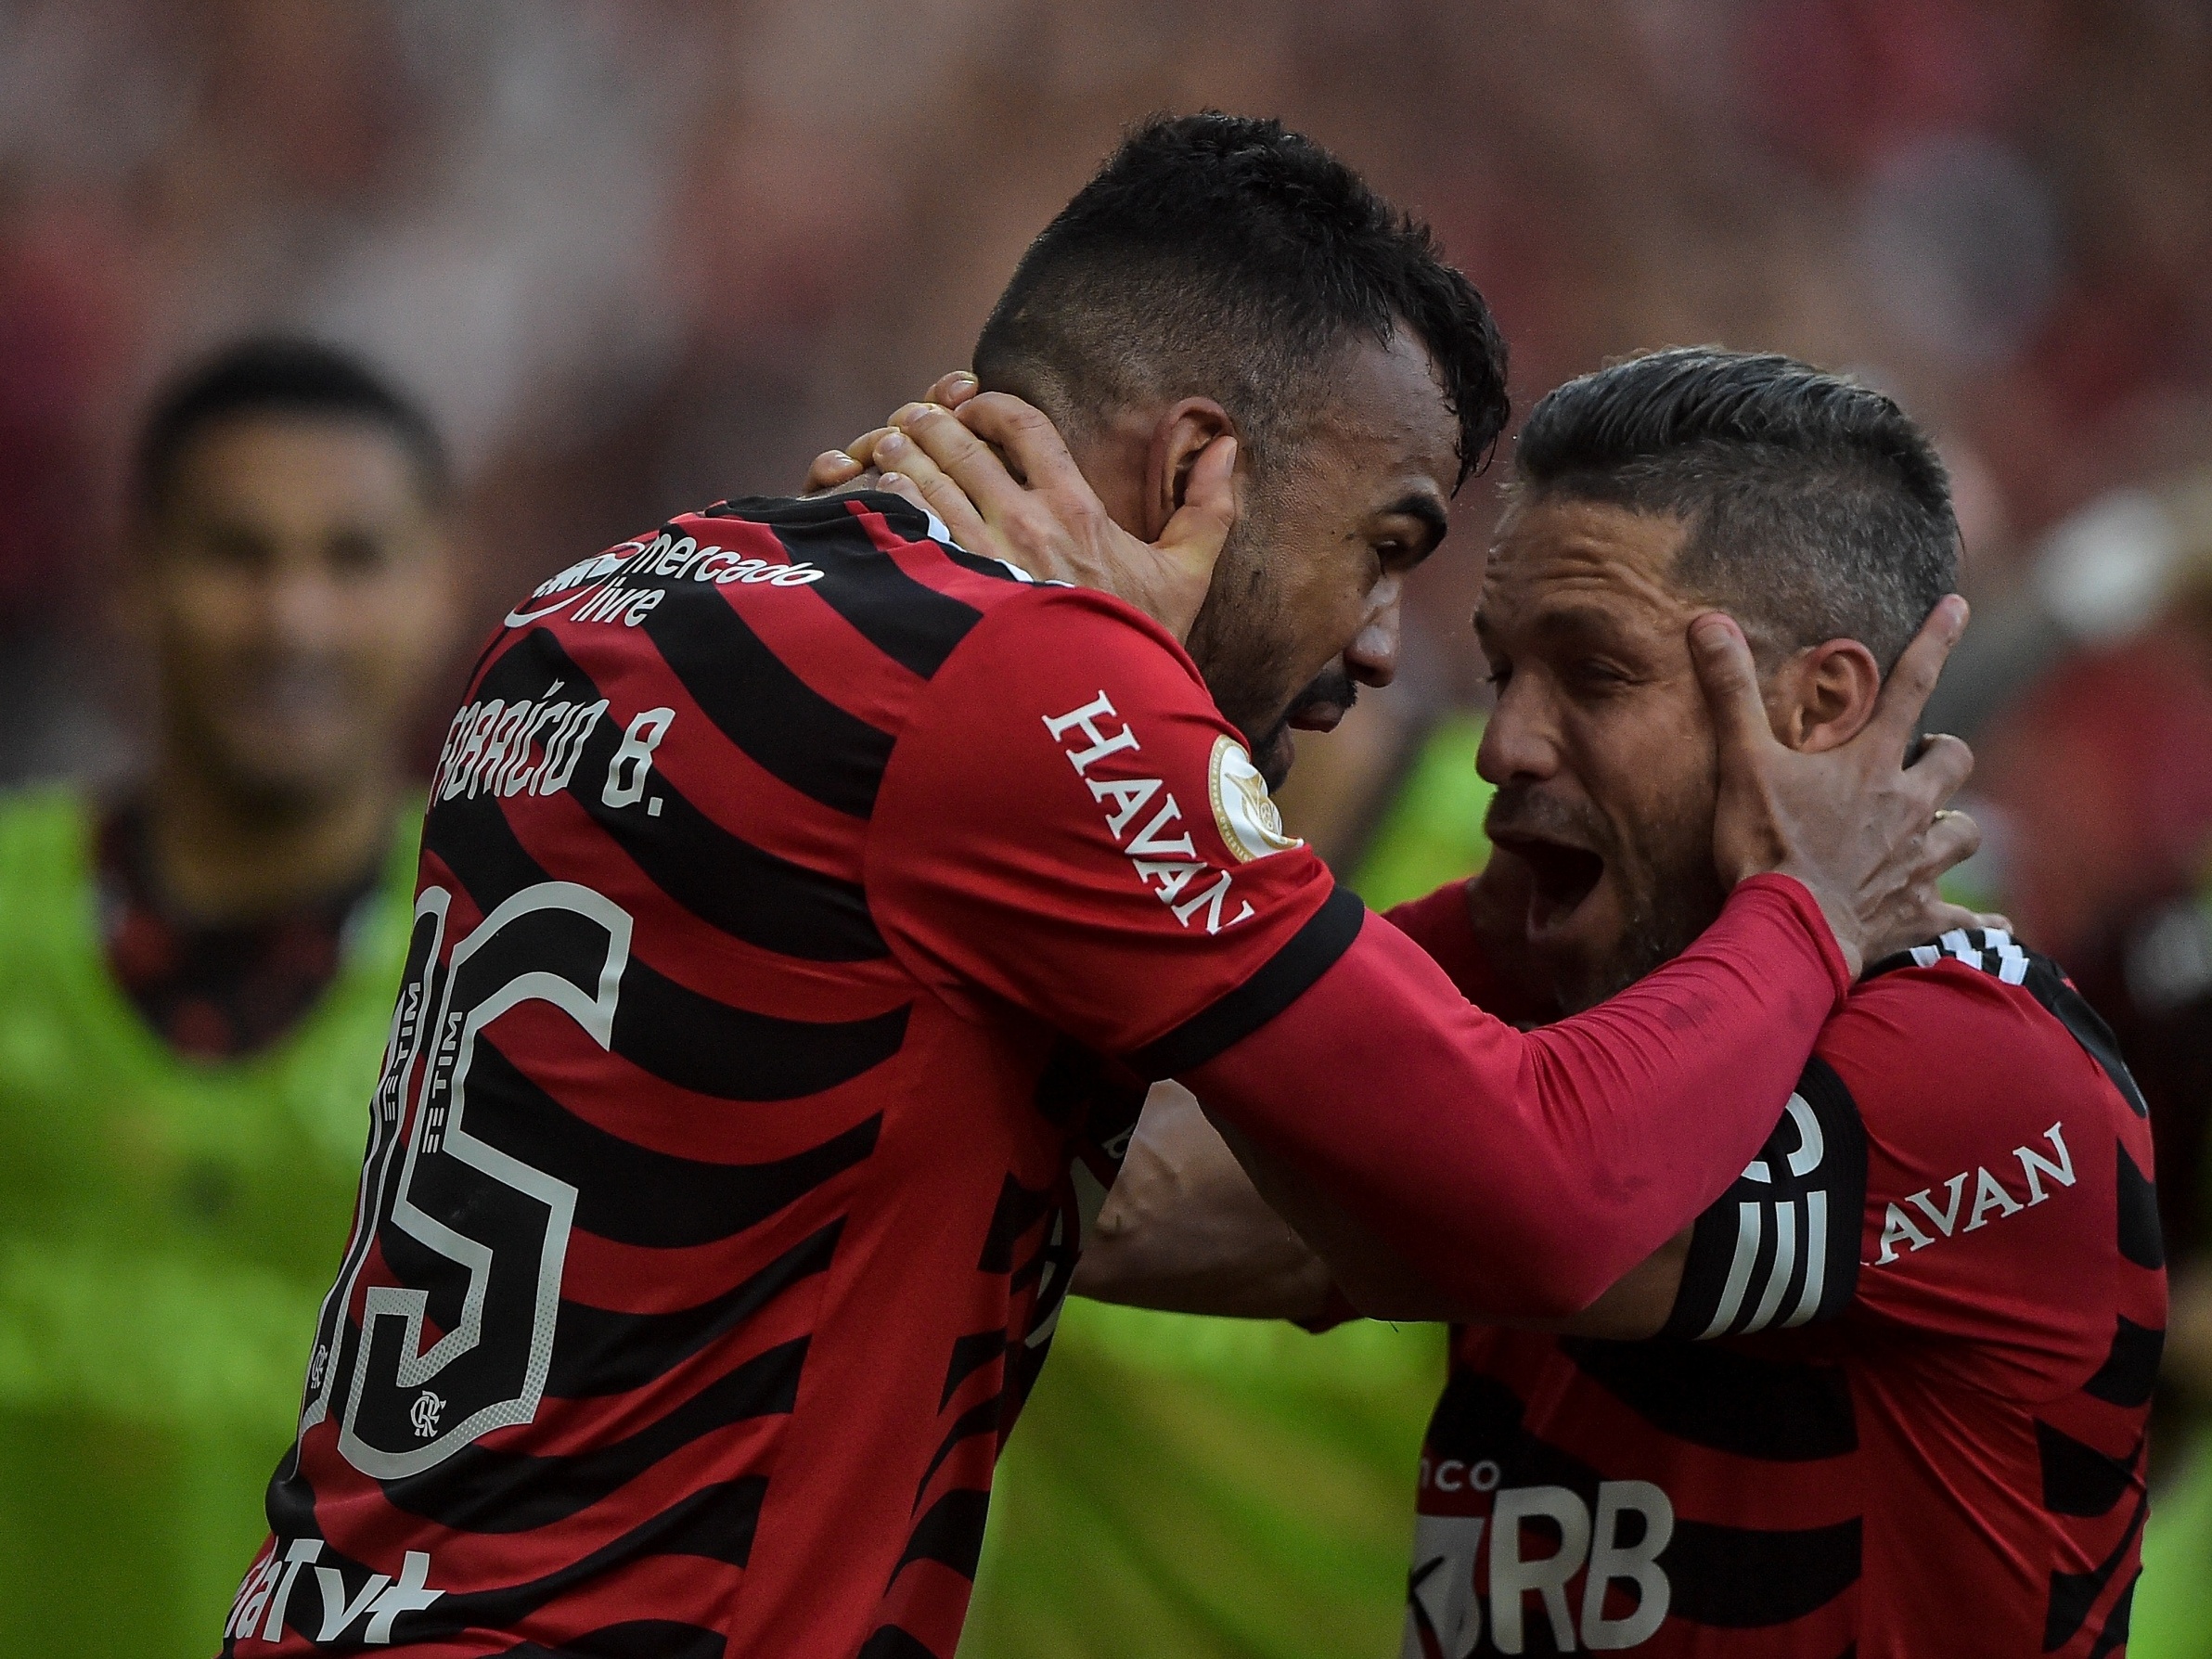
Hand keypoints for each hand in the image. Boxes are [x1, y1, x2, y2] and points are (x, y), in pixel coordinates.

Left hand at [804, 385, 1238, 641]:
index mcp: (1076, 509)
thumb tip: (1229, 445)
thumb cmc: (1139, 649)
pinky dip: (882, 505)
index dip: (993, 403)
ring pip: (921, 480)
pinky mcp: (943, 595)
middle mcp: (1022, 524)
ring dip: (901, 455)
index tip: (977, 404)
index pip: (1024, 424)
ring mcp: (977, 559)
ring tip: (889, 446)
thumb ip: (1209, 508)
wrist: (1098, 722)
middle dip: (933, 421)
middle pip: (961, 444)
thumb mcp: (1187, 578)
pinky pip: (899, 530)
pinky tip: (875, 500)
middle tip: (916, 418)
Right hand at [1692, 598, 1984, 977]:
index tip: (1957, 605)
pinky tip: (1999, 923)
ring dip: (1954, 825)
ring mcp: (1918, 863)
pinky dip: (1984, 921)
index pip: (1911, 684)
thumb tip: (1709, 622)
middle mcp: (1909, 807)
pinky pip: (1969, 918)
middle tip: (1921, 755)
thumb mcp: (1741, 764)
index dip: (1935, 641)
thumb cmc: (1765, 846)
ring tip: (1936, 828)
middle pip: (1954, 760)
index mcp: (1870, 765)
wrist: (1790, 932)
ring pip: (1965, 832)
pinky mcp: (1920, 915)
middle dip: (1943, 752)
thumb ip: (1731, 693)